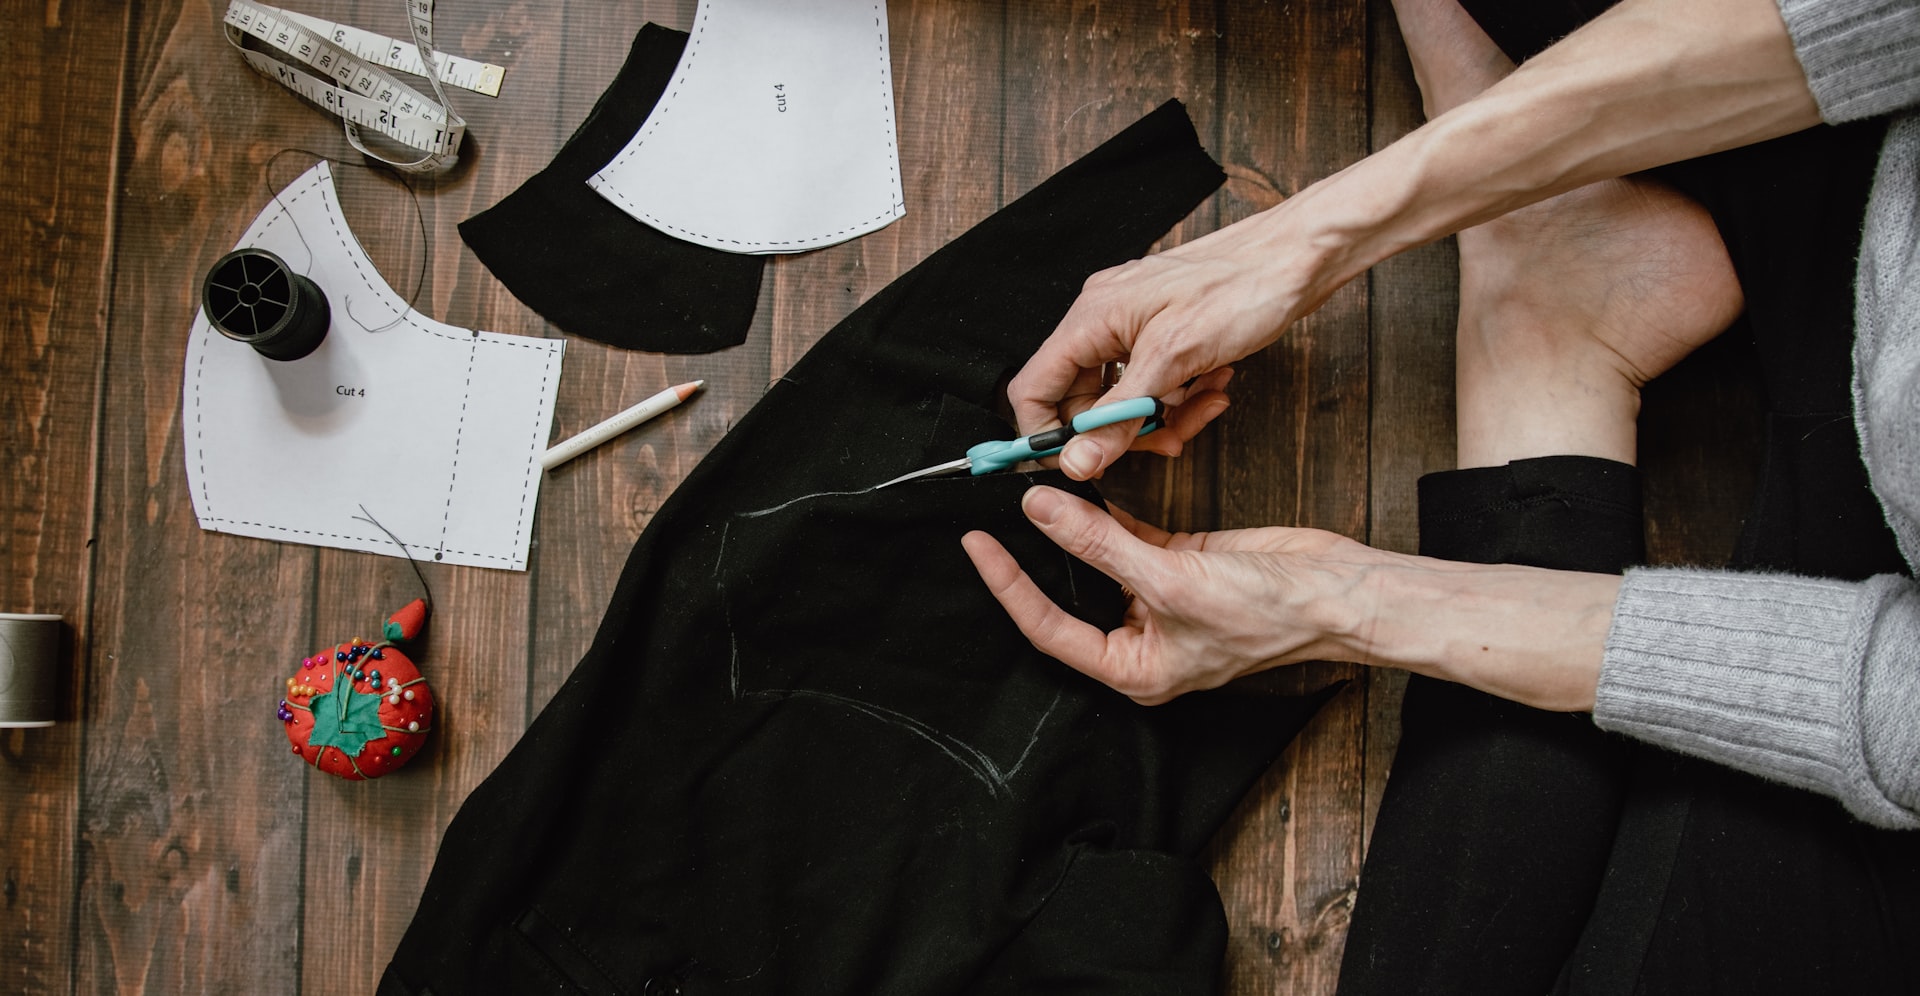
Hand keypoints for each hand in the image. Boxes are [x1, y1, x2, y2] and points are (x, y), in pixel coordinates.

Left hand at [960, 485, 1379, 703]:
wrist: (1337, 591)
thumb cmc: (1269, 612)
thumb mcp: (1171, 577)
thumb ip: (1100, 543)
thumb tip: (1040, 512)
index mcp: (1133, 669)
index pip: (1049, 628)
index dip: (1008, 586)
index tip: (978, 545)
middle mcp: (1141, 641)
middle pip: (1068, 597)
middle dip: (1034, 559)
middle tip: (992, 519)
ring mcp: (1160, 602)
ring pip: (1099, 562)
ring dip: (1073, 529)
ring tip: (1033, 495)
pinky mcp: (1180, 566)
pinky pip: (1130, 540)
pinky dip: (1110, 515)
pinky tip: (1087, 488)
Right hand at [1010, 195, 1355, 478]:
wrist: (1299, 257)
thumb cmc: (1242, 289)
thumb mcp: (1174, 362)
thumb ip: (1119, 417)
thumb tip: (1078, 461)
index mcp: (1091, 317)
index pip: (1035, 386)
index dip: (1046, 433)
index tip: (1077, 465)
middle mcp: (1102, 316)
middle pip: (1080, 396)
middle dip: (1121, 429)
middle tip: (1164, 442)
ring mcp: (1131, 322)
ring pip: (1121, 393)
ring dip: (1159, 414)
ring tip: (1203, 407)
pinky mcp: (1161, 329)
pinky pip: (1151, 378)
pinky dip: (1178, 394)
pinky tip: (1212, 387)